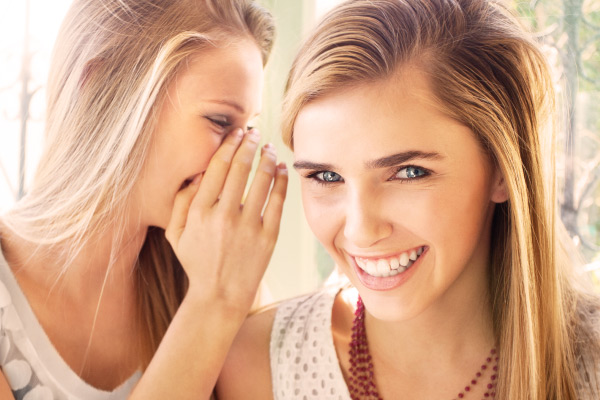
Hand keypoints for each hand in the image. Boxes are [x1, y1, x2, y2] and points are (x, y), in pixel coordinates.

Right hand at [165, 128, 287, 312]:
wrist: (219, 296)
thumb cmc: (196, 262)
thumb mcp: (175, 234)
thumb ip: (181, 201)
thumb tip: (198, 172)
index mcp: (199, 211)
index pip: (218, 166)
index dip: (230, 144)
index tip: (237, 133)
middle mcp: (223, 215)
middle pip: (241, 167)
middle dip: (250, 144)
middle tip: (255, 134)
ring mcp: (248, 226)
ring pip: (262, 180)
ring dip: (267, 158)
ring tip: (269, 149)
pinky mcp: (268, 237)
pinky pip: (278, 201)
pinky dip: (281, 181)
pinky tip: (282, 169)